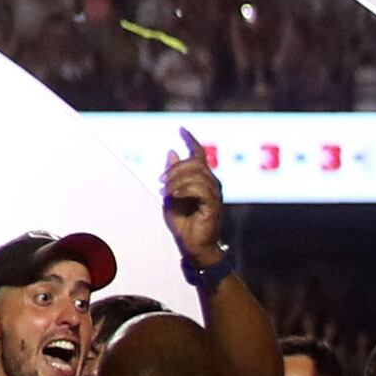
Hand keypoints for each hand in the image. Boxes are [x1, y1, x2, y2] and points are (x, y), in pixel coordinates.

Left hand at [159, 133, 229, 279]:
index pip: (198, 154)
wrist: (191, 245)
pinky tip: (173, 195)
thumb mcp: (170, 194)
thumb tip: (171, 151)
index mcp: (201, 179)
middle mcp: (211, 184)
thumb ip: (172, 174)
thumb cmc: (182, 222)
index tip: (181, 129)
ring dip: (176, 181)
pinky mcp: (213, 205)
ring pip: (196, 174)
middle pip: (194, 162)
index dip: (191, 140)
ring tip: (166, 192)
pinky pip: (200, 189)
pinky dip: (184, 189)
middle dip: (174, 168)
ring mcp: (214, 194)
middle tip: (160, 181)